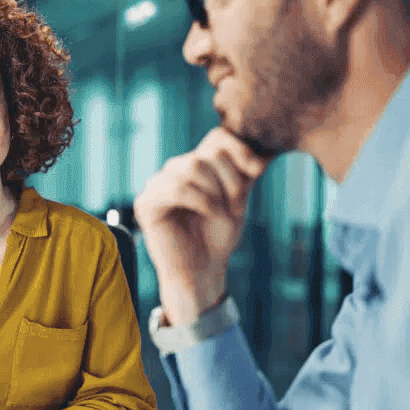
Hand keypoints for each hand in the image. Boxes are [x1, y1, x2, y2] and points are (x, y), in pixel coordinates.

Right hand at [134, 127, 267, 323]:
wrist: (202, 271)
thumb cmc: (218, 238)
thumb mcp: (237, 199)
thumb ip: (242, 173)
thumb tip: (262, 153)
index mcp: (195, 165)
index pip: (216, 138)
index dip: (239, 149)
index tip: (257, 171)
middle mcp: (173, 171)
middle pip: (205, 155)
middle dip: (228, 180)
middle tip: (235, 205)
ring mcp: (156, 185)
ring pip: (191, 166)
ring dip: (215, 192)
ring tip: (221, 213)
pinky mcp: (146, 203)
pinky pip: (176, 188)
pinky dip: (200, 200)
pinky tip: (210, 213)